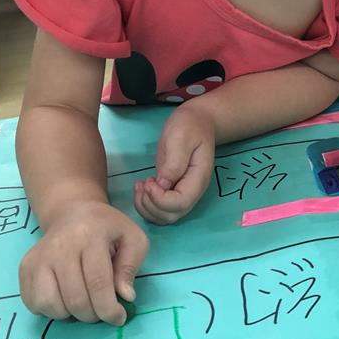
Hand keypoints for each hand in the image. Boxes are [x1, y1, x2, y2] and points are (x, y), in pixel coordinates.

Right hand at [19, 201, 148, 324]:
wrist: (72, 213)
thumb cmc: (105, 229)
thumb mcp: (132, 238)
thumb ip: (131, 266)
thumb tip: (125, 296)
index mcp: (89, 235)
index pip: (98, 283)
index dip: (109, 309)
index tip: (119, 318)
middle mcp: (59, 245)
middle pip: (75, 299)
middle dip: (93, 315)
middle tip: (102, 311)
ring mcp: (39, 257)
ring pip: (51, 305)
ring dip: (71, 315)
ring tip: (83, 303)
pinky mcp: (25, 268)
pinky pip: (34, 304)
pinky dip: (51, 310)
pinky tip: (64, 297)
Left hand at [134, 104, 214, 224]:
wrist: (196, 122)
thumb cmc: (189, 126)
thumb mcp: (181, 137)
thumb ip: (174, 162)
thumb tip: (163, 185)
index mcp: (198, 178)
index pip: (181, 203)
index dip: (161, 199)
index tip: (149, 181)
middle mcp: (192, 191)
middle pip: (172, 215)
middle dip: (151, 205)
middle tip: (143, 183)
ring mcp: (182, 192)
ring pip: (164, 217)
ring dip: (146, 207)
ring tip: (140, 184)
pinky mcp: (171, 191)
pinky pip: (158, 209)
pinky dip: (145, 204)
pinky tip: (142, 185)